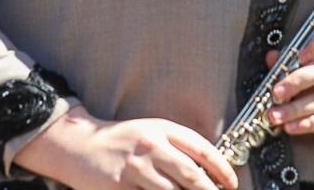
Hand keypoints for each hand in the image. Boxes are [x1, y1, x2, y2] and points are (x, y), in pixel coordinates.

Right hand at [14, 108, 238, 189]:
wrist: (80, 145)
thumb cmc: (123, 141)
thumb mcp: (152, 132)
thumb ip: (178, 147)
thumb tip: (210, 172)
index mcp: (162, 129)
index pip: (201, 149)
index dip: (222, 169)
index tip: (232, 184)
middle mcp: (150, 146)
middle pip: (190, 175)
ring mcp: (134, 168)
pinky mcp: (119, 188)